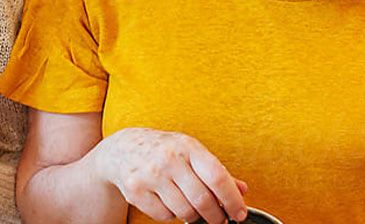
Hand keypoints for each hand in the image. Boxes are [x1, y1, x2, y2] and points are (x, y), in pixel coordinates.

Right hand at [91, 127, 249, 223]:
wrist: (122, 149)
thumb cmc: (163, 150)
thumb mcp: (191, 152)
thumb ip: (216, 171)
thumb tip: (242, 190)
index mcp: (187, 147)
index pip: (216, 176)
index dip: (232, 199)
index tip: (239, 213)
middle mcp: (168, 159)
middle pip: (202, 200)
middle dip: (215, 216)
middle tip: (219, 219)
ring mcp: (150, 175)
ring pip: (184, 211)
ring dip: (193, 216)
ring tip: (191, 208)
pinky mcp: (136, 191)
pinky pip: (164, 216)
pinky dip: (171, 215)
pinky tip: (169, 202)